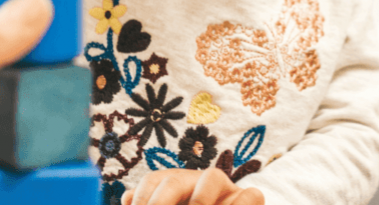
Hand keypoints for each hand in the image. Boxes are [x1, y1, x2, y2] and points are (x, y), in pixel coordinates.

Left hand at [123, 169, 264, 204]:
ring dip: (200, 200)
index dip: (142, 198)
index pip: (153, 180)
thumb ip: (150, 203)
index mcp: (175, 186)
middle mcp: (198, 181)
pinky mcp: (251, 198)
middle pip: (175, 178)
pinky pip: (250, 195)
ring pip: (213, 176)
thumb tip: (127, 198)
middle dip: (159, 201)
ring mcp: (226, 189)